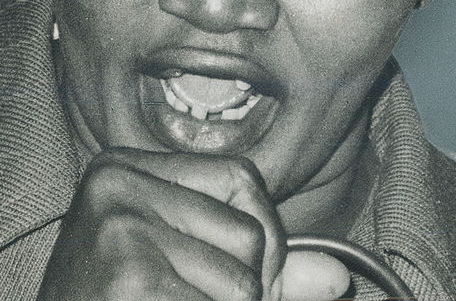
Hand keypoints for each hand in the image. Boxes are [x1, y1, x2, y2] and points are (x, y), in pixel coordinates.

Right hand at [37, 147, 286, 300]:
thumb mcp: (178, 276)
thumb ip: (260, 271)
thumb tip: (339, 279)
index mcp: (123, 168)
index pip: (244, 179)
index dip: (263, 242)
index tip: (237, 282)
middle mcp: (115, 184)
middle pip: (251, 232)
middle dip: (247, 291)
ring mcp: (117, 230)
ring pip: (245, 282)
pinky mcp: (129, 277)